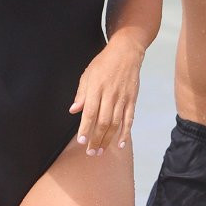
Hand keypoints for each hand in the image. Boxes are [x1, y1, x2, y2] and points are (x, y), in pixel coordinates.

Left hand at [69, 38, 143, 154]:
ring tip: (101, 151)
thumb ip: (81, 94)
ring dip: (108, 139)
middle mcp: (110, 95)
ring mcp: (123, 98)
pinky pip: (129, 119)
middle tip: (91, 152)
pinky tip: (121, 143)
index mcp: (96, 88)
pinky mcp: (132, 100)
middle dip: (96, 139)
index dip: (85, 128)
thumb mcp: (87, 74)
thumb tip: (73, 110)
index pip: (90, 113)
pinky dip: (126, 132)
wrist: (126, 52)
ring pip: (115, 123)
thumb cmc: (104, 63)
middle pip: (103, 122)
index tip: (81, 141)